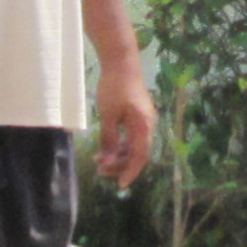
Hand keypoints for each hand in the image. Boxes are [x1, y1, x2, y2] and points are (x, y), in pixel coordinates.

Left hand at [94, 64, 155, 186]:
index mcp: (143, 126)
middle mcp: (148, 126)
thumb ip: (108, 139)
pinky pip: (131, 137)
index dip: (130, 172)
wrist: (121, 61)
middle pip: (137, 154)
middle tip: (100, 171)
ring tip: (99, 161)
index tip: (120, 185)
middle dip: (119, 165)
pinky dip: (120, 145)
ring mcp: (144, 120)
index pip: (140, 157)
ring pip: (133, 146)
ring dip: (118, 155)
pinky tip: (106, 148)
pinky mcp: (138, 115)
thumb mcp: (108, 115)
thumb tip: (106, 162)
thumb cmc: (114, 87)